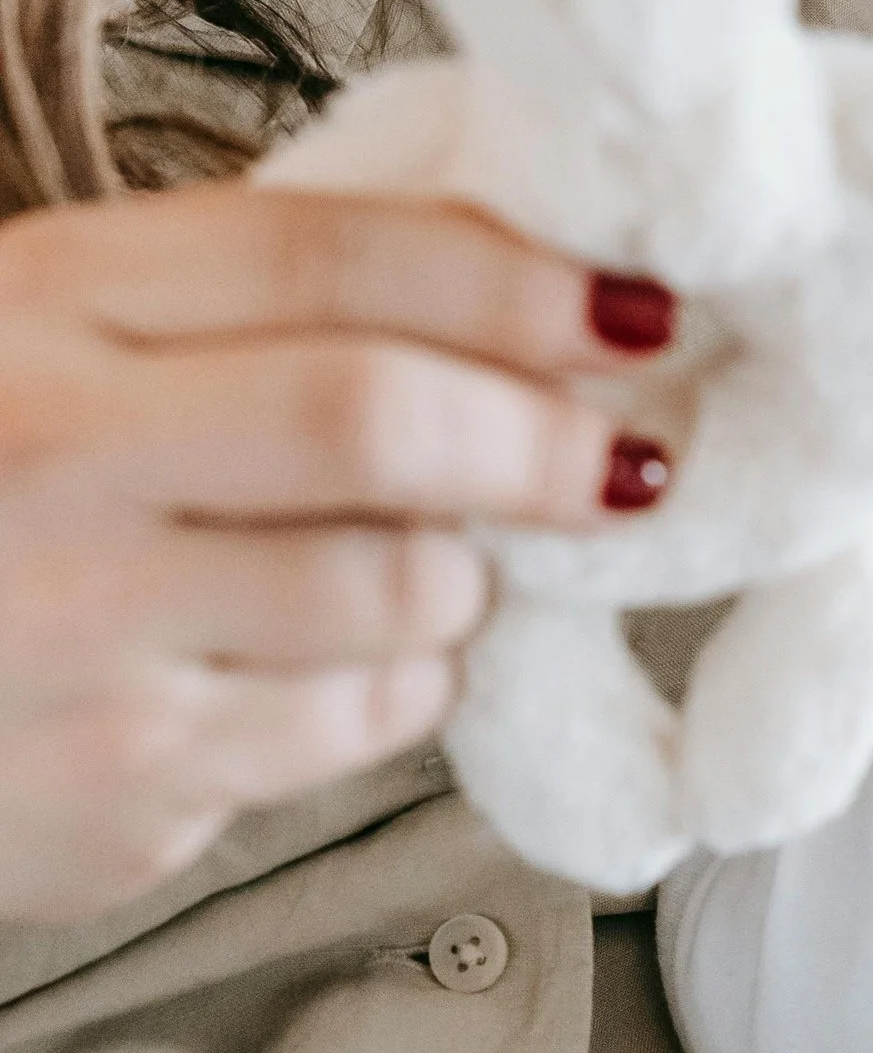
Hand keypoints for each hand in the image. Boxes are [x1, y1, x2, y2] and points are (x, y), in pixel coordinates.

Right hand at [0, 185, 662, 921]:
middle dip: (542, 441)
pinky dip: (391, 687)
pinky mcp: (117, 796)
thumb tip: (529, 283)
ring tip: (428, 560)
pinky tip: (330, 659)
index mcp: (37, 306)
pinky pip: (348, 729)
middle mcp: (47, 464)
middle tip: (629, 463)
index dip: (511, 279)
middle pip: (377, 426)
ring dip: (464, 579)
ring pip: (394, 598)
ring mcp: (78, 644)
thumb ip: (248, 301)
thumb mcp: (56, 334)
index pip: (324, 256)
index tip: (632, 308)